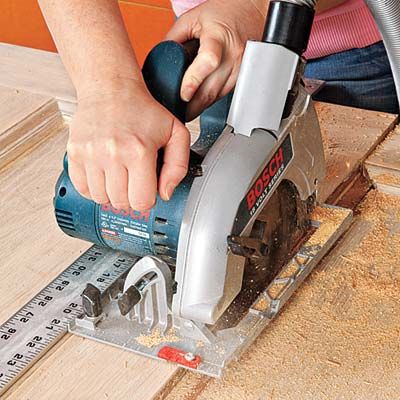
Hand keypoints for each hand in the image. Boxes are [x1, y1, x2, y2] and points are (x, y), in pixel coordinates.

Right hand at [67, 79, 189, 210]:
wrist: (111, 89)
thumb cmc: (143, 111)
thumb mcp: (176, 133)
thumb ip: (178, 166)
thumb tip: (164, 193)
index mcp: (139, 152)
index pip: (141, 201)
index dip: (147, 199)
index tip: (147, 188)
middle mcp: (112, 154)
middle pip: (121, 203)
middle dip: (131, 198)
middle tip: (134, 181)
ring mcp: (90, 154)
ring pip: (101, 199)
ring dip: (112, 194)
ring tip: (120, 176)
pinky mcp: (74, 153)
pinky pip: (82, 189)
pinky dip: (94, 188)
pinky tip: (104, 175)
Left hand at [166, 0, 266, 119]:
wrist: (252, 12)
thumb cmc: (224, 13)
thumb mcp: (193, 18)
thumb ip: (174, 38)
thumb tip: (162, 60)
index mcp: (218, 38)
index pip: (208, 62)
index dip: (194, 81)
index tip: (184, 94)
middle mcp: (232, 55)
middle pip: (212, 89)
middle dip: (193, 106)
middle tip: (180, 113)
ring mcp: (240, 68)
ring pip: (218, 97)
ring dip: (202, 106)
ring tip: (188, 109)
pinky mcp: (243, 77)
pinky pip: (225, 94)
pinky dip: (212, 99)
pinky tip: (202, 99)